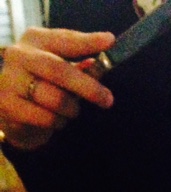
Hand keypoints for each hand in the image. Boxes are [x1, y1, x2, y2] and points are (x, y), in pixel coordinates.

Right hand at [0, 27, 114, 149]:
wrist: (14, 113)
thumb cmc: (43, 87)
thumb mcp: (62, 73)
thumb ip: (81, 69)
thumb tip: (98, 66)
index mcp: (36, 40)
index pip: (65, 39)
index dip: (87, 41)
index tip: (110, 41)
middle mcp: (20, 55)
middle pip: (59, 70)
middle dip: (88, 87)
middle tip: (108, 100)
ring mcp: (11, 80)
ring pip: (56, 99)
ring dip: (71, 109)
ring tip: (70, 110)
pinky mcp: (9, 105)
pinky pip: (48, 118)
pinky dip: (59, 122)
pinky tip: (55, 119)